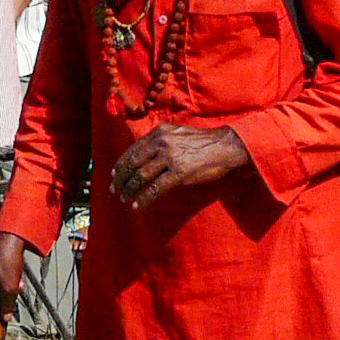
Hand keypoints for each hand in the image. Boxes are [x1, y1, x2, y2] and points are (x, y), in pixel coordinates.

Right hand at [0, 232, 24, 339]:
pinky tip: (17, 278)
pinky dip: (6, 283)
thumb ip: (7, 305)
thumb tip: (5, 318)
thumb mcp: (10, 287)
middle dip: (4, 301)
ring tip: (18, 284)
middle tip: (13, 306)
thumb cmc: (8, 257)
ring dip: (7, 291)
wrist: (12, 234)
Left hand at [110, 123, 248, 209]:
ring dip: (129, 190)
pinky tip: (137, 206)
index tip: (114, 174)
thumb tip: (143, 154)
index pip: (133, 150)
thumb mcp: (178, 134)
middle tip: (114, 189)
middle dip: (120, 179)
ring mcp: (170, 158)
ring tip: (124, 198)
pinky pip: (156, 189)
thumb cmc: (203, 142)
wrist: (225, 146)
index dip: (121, 164)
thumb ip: (161, 141)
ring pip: (141, 177)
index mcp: (159, 133)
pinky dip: (144, 199)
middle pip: (133, 164)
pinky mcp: (179, 174)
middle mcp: (161, 144)